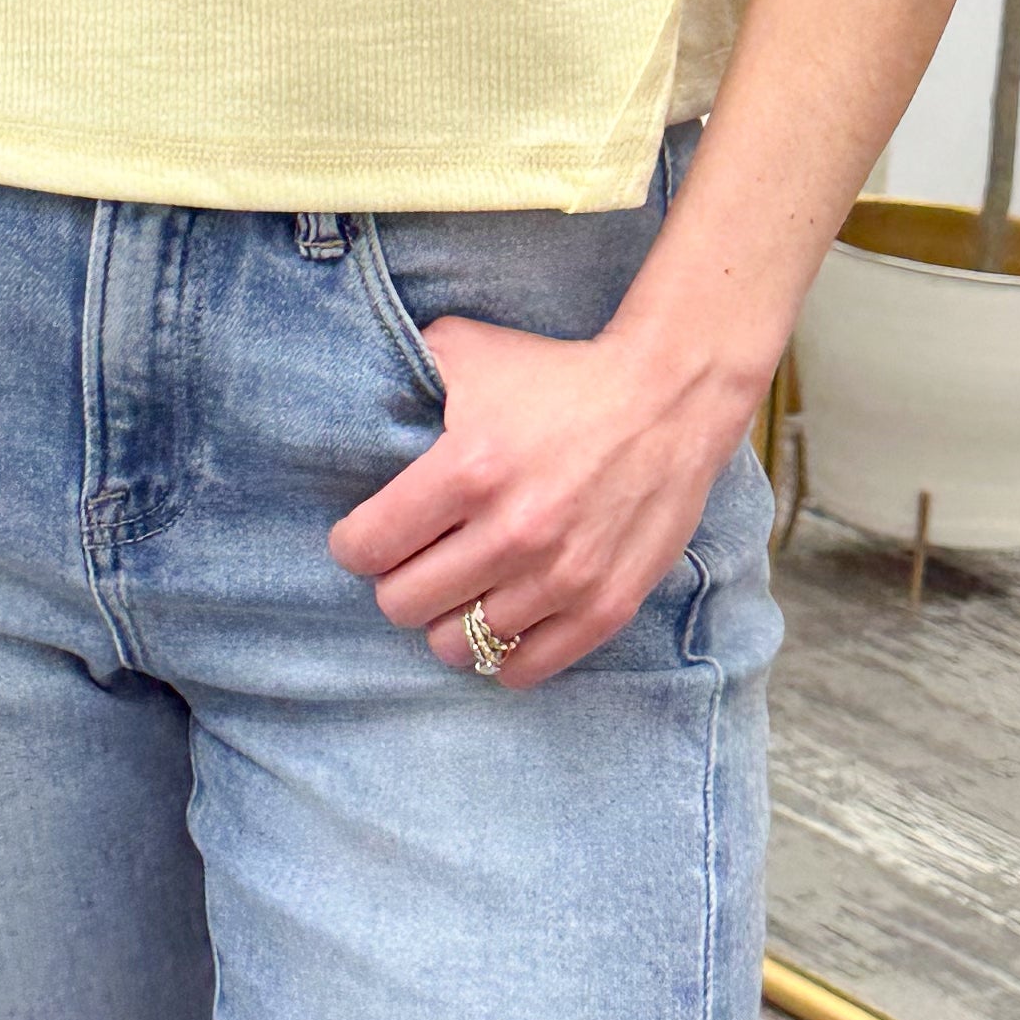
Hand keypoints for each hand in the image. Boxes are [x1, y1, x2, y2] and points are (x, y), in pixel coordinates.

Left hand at [327, 305, 750, 688]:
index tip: (369, 536)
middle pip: (401, 605)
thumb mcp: (470, 350)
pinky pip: (522, 669)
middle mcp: (512, 531)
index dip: (355, 544)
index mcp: (468, 470)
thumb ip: (406, 372)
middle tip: (416, 561)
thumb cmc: (558, 375)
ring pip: (456, 644)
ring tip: (461, 588)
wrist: (668, 398)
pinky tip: (503, 617)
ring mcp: (560, 577)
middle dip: (397, 582)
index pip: (367, 546)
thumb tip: (351, 397)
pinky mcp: (603, 607)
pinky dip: (502, 653)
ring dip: (448, 618)